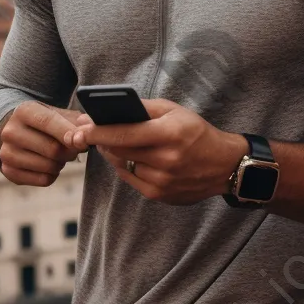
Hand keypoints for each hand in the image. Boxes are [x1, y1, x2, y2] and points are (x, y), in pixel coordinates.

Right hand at [0, 102, 84, 186]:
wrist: (20, 131)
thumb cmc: (48, 122)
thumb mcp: (60, 114)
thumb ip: (78, 122)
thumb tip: (89, 131)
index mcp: (24, 111)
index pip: (48, 122)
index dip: (69, 133)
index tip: (83, 141)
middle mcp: (10, 131)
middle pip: (52, 149)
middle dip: (70, 151)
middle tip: (73, 148)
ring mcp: (6, 153)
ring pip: (49, 166)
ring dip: (62, 163)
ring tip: (59, 154)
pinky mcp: (8, 171)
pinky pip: (44, 180)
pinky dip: (53, 174)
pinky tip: (49, 164)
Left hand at [64, 98, 247, 204]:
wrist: (224, 165)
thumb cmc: (197, 132)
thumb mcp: (175, 111)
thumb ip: (144, 108)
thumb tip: (111, 110)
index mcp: (169, 135)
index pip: (123, 134)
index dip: (97, 131)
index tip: (79, 128)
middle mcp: (165, 160)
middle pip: (118, 150)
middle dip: (99, 140)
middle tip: (84, 131)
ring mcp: (161, 181)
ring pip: (122, 165)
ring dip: (112, 153)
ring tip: (106, 141)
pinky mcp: (159, 195)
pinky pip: (131, 178)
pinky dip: (125, 166)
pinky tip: (126, 155)